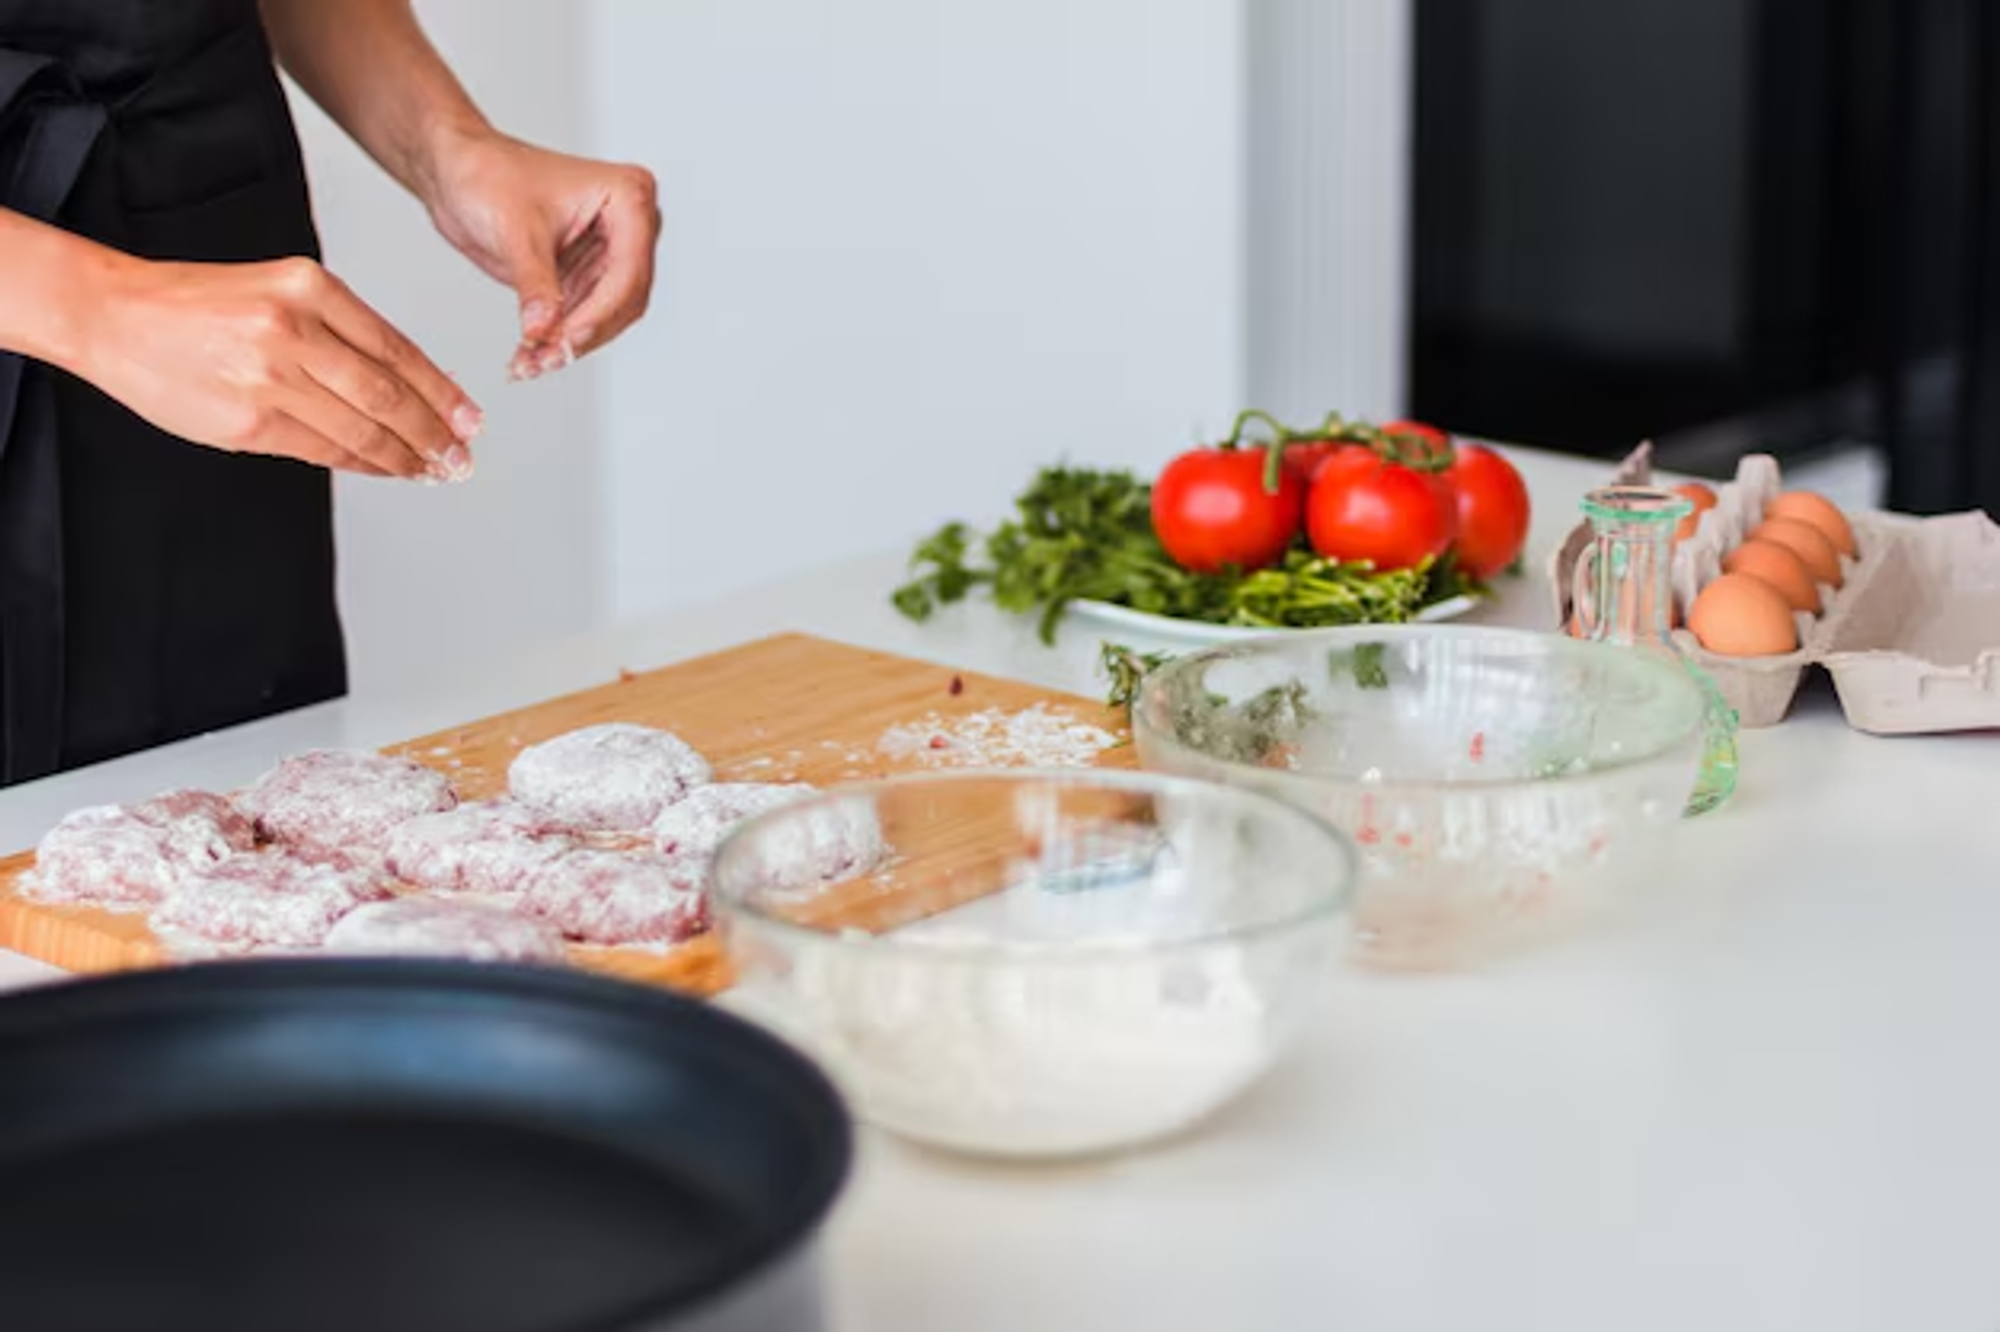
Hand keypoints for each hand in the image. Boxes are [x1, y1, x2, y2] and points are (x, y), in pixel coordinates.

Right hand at [76, 256, 482, 479]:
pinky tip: (385, 469)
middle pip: (387, 395)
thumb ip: (342, 332)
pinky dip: (362, 463)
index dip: (440, 392)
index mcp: (309, 287)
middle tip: (460, 457)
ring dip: (404, 457)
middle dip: (433, 434)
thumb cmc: (200, 304)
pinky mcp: (248, 421)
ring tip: (433, 470)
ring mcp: (269, 378)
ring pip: (360, 429)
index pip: (396, 349)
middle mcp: (293, 329)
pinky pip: (323, 450)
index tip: (469, 419)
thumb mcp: (280, 290)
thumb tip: (412, 385)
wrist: (115, 315)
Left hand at [421, 129, 660, 379]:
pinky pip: (581, 318)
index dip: (599, 312)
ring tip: (533, 362)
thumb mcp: (516, 230)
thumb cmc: (488, 171)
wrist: (456, 171)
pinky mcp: (584, 274)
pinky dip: (558, 339)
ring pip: (606, 317)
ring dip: (571, 344)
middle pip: (623, 301)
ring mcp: (607, 252)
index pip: (628, 271)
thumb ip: (535, 284)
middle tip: (549, 357)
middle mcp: (626, 226)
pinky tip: (531, 355)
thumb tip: (544, 329)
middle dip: (584, 334)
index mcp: (627, 198)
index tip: (568, 338)